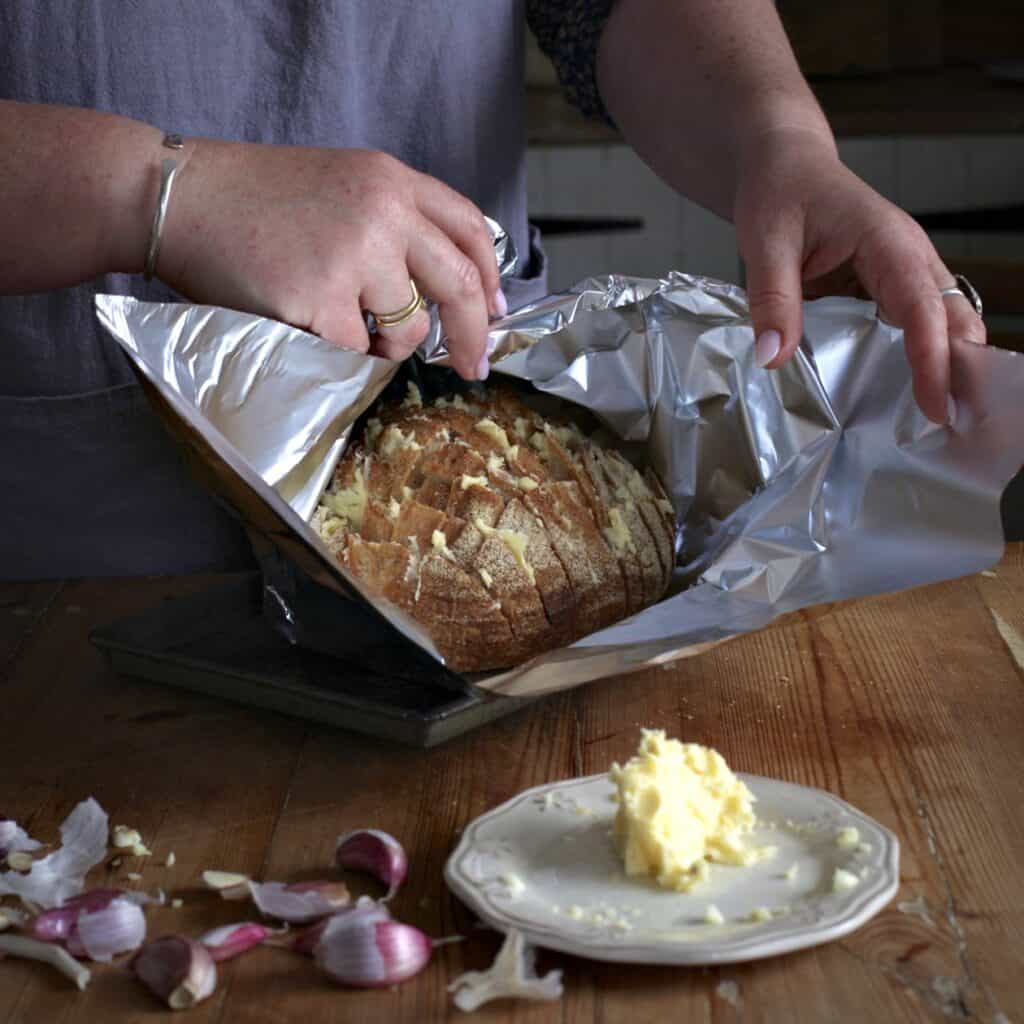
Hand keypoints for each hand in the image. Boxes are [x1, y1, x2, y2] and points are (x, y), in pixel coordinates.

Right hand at [158, 143, 503, 379]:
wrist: (177, 198)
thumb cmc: (251, 198)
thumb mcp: (337, 183)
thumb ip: (392, 220)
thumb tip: (438, 284)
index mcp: (389, 179)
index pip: (468, 227)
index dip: (490, 276)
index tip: (494, 310)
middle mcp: (382, 213)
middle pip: (459, 285)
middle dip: (473, 336)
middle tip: (472, 366)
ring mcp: (353, 257)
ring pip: (408, 330)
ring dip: (388, 347)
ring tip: (346, 327)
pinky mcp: (319, 301)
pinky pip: (357, 354)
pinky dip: (341, 355)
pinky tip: (309, 328)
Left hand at [733, 128, 985, 422]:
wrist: (784, 164)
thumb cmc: (780, 190)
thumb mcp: (764, 239)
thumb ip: (772, 297)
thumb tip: (774, 357)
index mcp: (887, 241)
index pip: (922, 305)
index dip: (933, 358)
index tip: (937, 406)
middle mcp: (909, 257)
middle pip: (953, 317)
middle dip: (963, 369)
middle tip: (959, 429)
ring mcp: (905, 271)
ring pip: (945, 322)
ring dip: (950, 368)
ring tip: (946, 424)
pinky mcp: (891, 285)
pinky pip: (919, 324)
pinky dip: (925, 358)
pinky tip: (912, 397)